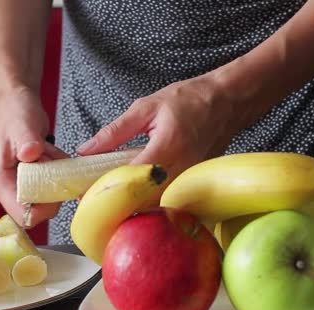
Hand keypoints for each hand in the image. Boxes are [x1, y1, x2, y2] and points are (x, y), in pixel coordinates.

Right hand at [0, 87, 68, 226]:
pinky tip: (47, 153)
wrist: (12, 101)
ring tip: (46, 151)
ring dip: (54, 176)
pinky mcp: (22, 181)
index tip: (55, 184)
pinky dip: (53, 171)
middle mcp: (2, 189)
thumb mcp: (22, 124)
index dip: (45, 207)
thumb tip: (30, 153)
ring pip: (44, 196)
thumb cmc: (14, 112)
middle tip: (50, 158)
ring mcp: (12, 186)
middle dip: (51, 186)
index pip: (24, 216)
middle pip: (37, 208)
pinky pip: (45, 186)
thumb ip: (27, 141)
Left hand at [77, 74, 244, 196]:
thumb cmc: (189, 100)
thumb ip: (114, 131)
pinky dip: (149, 201)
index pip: (131, 178)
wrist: (227, 102)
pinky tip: (135, 195)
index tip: (85, 192)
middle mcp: (181, 168)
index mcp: (166, 146)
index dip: (106, 187)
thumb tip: (86, 149)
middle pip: (143, 200)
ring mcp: (190, 179)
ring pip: (156, 205)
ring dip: (132, 205)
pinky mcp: (195, 184)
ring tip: (111, 198)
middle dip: (116, 203)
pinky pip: (169, 200)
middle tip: (93, 200)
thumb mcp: (146, 108)